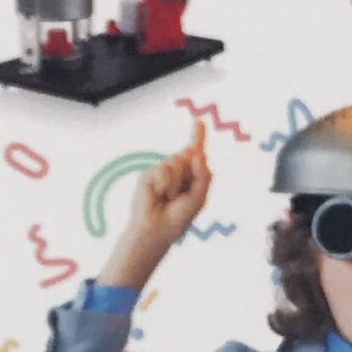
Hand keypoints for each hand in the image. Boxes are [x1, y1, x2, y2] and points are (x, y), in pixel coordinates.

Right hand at [99, 122, 211, 290]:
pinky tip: (159, 195)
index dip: (197, 136)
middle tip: (180, 193)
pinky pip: (163, 169)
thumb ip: (203, 175)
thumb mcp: (199, 197)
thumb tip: (198, 153)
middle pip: (188, 154)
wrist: (156, 229)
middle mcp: (175, 170)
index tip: (199, 121)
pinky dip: (165, 184)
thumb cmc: (178, 217)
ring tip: (169, 197)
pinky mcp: (148, 174)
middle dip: (189, 171)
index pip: (194, 152)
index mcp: (189, 175)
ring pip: (176, 160)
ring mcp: (161, 171)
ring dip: (177, 182)